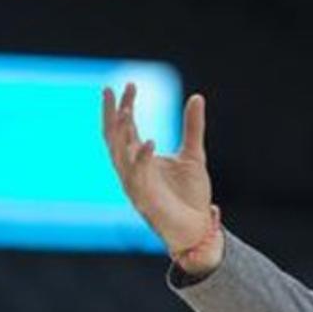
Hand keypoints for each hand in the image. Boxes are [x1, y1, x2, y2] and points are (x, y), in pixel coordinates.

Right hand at [102, 83, 213, 256]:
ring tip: (126, 109)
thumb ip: (192, 127)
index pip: (125, 128)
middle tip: (118, 90)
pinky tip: (149, 141)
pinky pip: (138, 177)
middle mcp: (132, 171)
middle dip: (114, 114)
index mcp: (140, 159)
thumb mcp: (194, 154)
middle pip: (115, 138)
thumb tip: (196, 97)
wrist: (198, 227)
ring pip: (119, 155)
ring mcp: (135, 185)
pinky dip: (142, 158)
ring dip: (120, 133)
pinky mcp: (145, 199)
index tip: (129, 83)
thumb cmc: (191, 195)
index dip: (125, 106)